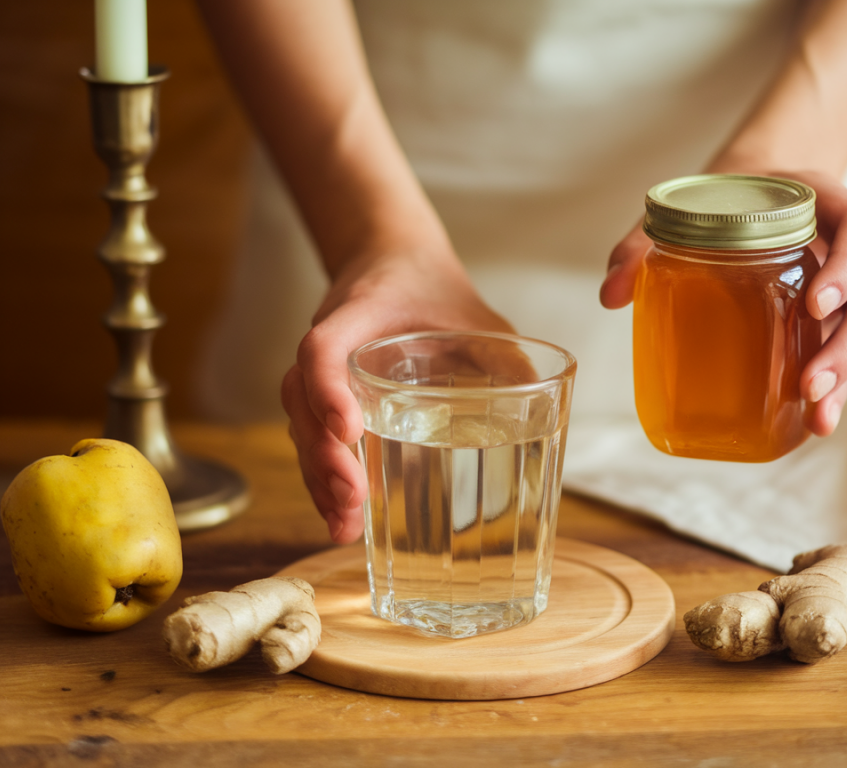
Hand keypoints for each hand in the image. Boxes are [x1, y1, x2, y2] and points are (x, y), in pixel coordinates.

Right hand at [283, 247, 513, 543]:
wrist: (394, 262)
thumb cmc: (432, 289)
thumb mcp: (476, 315)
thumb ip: (505, 354)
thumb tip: (545, 403)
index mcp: (358, 314)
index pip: (323, 349)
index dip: (328, 390)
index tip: (351, 430)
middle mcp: (330, 344)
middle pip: (302, 401)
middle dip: (322, 455)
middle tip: (352, 498)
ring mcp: (323, 373)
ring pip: (301, 425)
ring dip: (318, 477)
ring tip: (344, 525)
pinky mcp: (328, 398)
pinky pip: (313, 437)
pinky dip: (323, 478)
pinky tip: (343, 518)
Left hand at [599, 169, 846, 436]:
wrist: (752, 188)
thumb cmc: (722, 199)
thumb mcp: (683, 208)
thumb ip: (642, 244)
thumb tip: (610, 295)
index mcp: (823, 203)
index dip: (846, 265)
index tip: (813, 304)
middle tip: (810, 385)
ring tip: (819, 418)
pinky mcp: (837, 312)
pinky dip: (839, 383)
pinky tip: (815, 421)